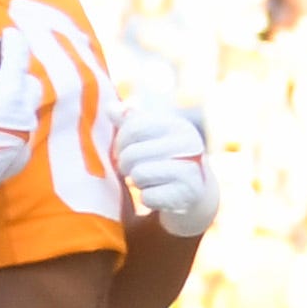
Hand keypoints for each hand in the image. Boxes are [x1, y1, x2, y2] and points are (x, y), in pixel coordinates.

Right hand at [0, 30, 37, 225]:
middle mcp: (25, 114)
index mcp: (10, 92)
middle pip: (32, 84)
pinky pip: (23, 137)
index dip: (14, 41)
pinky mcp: (20, 159)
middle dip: (21, 74)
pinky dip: (15, 129)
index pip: (18, 56)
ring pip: (29, 112)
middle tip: (6, 71)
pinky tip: (1, 130)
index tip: (9, 34)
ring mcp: (25, 138)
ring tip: (3, 101)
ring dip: (19, 103)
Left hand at [113, 100, 218, 236]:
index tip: (122, 150)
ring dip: (136, 181)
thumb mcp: (152, 136)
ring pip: (138, 175)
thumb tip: (110, 108)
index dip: (120, 142)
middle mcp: (188, 144)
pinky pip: (148, 197)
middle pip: (131, 154)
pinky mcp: (189, 194)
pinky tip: (158, 193)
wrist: (196, 191)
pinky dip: (147, 198)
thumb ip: (130, 122)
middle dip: (125, 165)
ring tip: (147, 180)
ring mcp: (191, 169)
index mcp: (178, 125)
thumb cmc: (167, 159)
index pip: (133, 127)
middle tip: (131, 169)